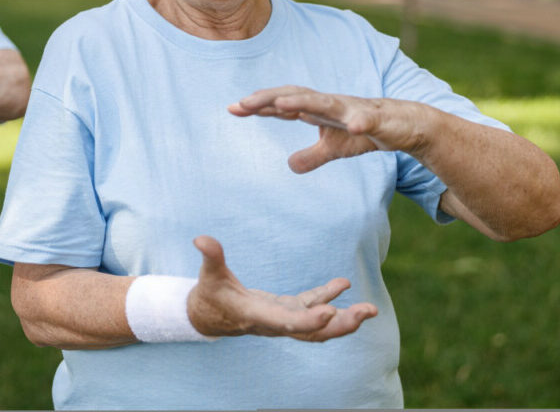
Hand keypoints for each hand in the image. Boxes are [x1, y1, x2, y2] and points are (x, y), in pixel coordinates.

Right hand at [187, 235, 376, 340]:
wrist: (208, 317)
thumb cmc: (209, 295)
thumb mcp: (208, 276)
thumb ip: (211, 257)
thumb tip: (202, 239)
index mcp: (257, 316)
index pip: (287, 323)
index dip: (308, 320)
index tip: (330, 312)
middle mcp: (275, 324)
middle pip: (313, 333)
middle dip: (341, 325)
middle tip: (367, 313)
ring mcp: (283, 320)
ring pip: (318, 327)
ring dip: (344, 319)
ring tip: (370, 309)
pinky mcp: (285, 311)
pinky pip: (311, 308)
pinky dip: (328, 298)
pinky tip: (343, 285)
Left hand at [228, 85, 427, 172]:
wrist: (406, 125)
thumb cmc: (366, 130)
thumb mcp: (334, 148)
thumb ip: (311, 155)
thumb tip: (289, 166)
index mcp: (316, 110)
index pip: (282, 105)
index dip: (258, 106)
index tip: (231, 108)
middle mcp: (330, 104)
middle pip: (294, 97)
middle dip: (269, 99)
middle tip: (243, 104)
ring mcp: (352, 108)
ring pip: (324, 102)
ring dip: (303, 102)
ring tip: (280, 105)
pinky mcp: (376, 119)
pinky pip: (367, 119)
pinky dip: (360, 121)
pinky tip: (354, 125)